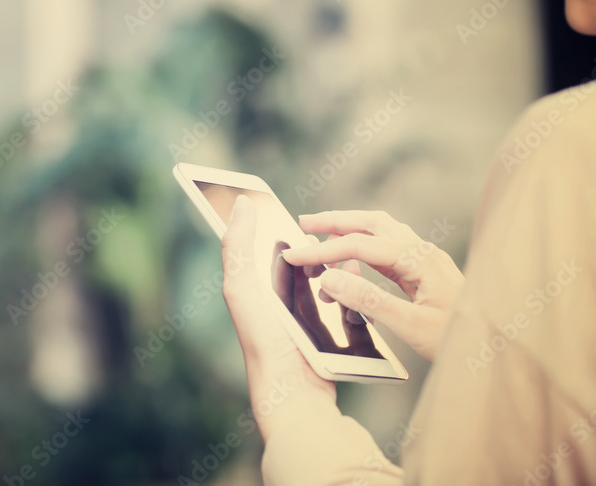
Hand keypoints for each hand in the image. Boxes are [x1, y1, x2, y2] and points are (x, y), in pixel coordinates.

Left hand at [221, 196, 335, 440]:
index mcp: (256, 290)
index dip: (271, 225)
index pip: (263, 247)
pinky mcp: (334, 334)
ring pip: (326, 278)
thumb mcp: (242, 288)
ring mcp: (308, 319)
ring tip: (343, 248)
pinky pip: (346, 301)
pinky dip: (351, 286)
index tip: (282, 204)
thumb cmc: (264, 340)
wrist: (295, 393)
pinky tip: (357, 274)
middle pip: (300, 260)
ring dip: (335, 262)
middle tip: (323, 225)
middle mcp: (280, 304)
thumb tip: (242, 202)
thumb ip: (238, 246)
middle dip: (313, 242)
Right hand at [282, 210, 464, 360]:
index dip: (323, 250)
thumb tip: (329, 278)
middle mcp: (423, 252)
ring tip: (322, 235)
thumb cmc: (461, 341)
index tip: (294, 256)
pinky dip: (364, 247)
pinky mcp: (425, 273)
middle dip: (335, 220)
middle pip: (372, 223)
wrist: (498, 351)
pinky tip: (353, 259)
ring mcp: (426, 260)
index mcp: (420, 260)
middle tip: (304, 224)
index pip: (360, 245)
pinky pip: (389, 249)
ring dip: (350, 229)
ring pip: (381, 231)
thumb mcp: (412, 326)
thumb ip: (368, 300)